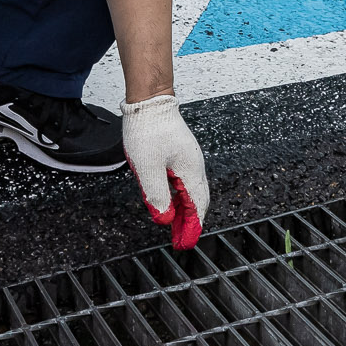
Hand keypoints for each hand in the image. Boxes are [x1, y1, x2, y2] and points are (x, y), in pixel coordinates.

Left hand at [123, 92, 208, 249]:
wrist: (150, 101)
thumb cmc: (149, 129)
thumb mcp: (148, 168)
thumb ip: (157, 196)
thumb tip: (165, 218)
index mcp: (190, 171)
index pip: (196, 207)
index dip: (191, 228)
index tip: (183, 244)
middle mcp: (194, 166)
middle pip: (197, 201)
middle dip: (189, 222)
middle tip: (180, 239)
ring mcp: (188, 159)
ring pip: (191, 192)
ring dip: (184, 211)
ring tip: (174, 225)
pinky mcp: (180, 154)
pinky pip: (184, 181)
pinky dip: (180, 197)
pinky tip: (170, 201)